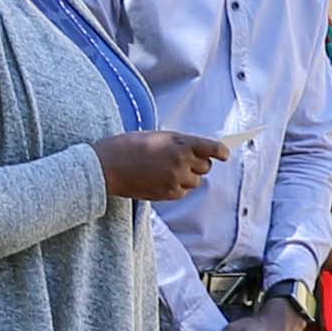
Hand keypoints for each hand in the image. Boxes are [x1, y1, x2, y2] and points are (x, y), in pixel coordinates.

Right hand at [92, 127, 221, 204]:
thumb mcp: (157, 137)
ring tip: (166, 171)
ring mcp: (175, 179)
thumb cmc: (128, 146)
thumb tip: (198, 152)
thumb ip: (180, 144)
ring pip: (195, 182)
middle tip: (180, 160)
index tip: (224, 155)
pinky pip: (183, 192)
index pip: (212, 148)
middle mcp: (182, 161)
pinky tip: (161, 180)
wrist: (107, 166)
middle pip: (205, 167)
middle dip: (197, 164)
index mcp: (180, 143)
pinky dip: (177, 188)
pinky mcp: (168, 194)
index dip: (221, 152)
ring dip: (187, 177)